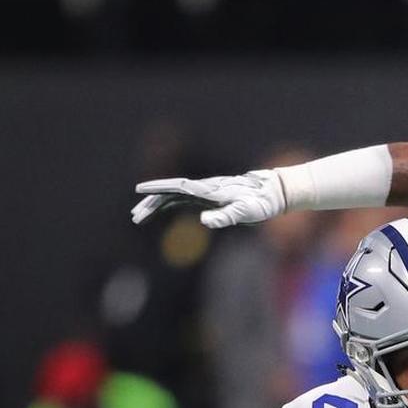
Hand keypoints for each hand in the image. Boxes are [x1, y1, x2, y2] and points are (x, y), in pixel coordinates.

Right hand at [131, 169, 285, 227]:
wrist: (273, 193)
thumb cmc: (261, 203)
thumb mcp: (246, 212)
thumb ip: (226, 216)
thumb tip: (204, 221)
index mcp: (210, 190)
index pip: (178, 187)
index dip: (158, 187)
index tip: (140, 189)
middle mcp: (204, 189)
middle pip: (170, 192)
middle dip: (150, 202)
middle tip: (134, 215)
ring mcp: (205, 192)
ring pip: (173, 197)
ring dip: (155, 205)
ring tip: (138, 216)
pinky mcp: (208, 198)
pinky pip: (182, 200)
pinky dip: (167, 205)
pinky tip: (157, 211)